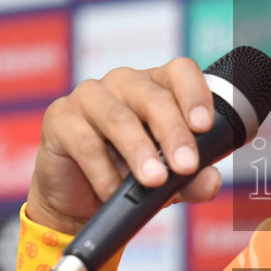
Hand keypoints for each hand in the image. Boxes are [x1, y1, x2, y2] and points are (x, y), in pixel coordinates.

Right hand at [26, 58, 222, 234]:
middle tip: (186, 166)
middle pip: (153, 97)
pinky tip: (114, 192)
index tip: (205, 126)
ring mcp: (90, 96)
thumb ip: (192, 180)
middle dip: (173, 134)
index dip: (195, 95)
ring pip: (119, 118)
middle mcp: (125, 83)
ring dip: (139, 151)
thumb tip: (210, 182)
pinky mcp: (60, 117)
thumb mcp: (168, 181)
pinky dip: (104, 172)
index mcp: (158, 87)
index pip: (181, 72)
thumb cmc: (129, 174)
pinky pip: (85, 142)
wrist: (81, 198)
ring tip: (154, 180)